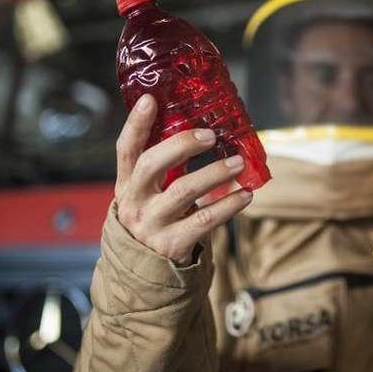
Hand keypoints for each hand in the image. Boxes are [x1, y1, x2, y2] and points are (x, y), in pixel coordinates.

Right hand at [114, 94, 252, 263]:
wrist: (148, 271)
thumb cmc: (157, 217)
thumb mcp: (150, 193)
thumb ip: (165, 167)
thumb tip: (201, 128)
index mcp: (127, 184)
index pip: (126, 149)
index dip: (136, 124)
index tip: (151, 99)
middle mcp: (134, 203)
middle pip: (151, 165)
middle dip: (181, 146)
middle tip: (210, 135)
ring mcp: (152, 224)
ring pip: (184, 192)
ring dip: (215, 173)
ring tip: (238, 162)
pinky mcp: (173, 244)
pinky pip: (205, 220)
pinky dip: (229, 205)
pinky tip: (246, 194)